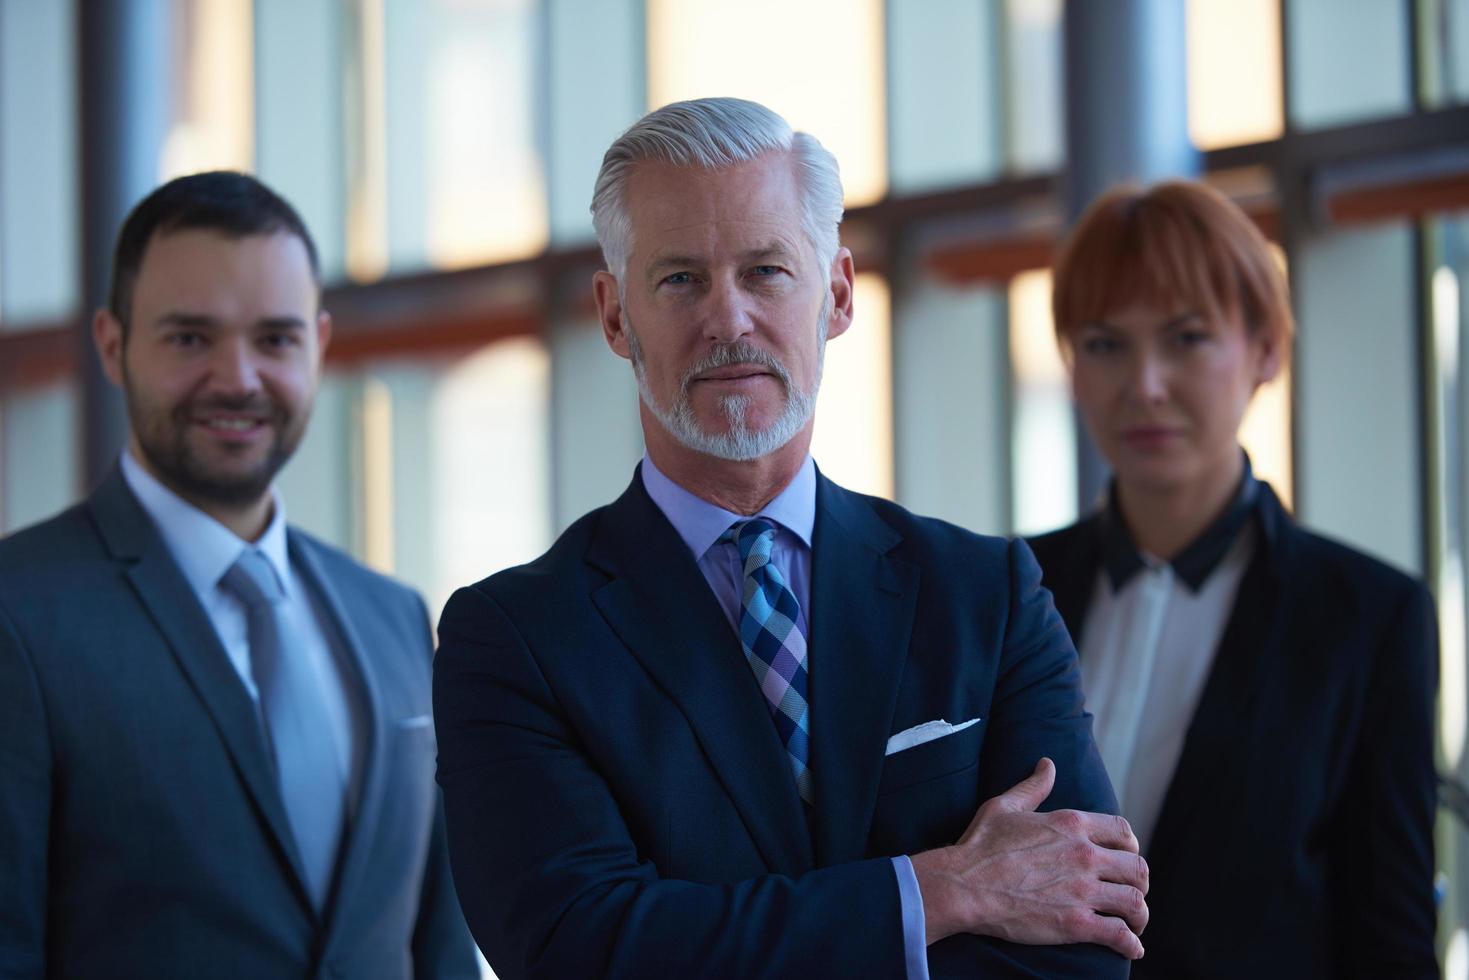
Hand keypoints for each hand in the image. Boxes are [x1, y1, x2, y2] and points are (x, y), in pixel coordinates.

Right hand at [909, 757, 1148, 958]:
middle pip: (1137, 868)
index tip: (1126, 857)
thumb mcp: (1005, 806)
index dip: (1131, 846)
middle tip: (1132, 892)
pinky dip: (1131, 945)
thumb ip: (1033, 786)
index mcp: (1072, 824)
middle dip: (1140, 882)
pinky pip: (1119, 935)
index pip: (1124, 831)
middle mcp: (1084, 855)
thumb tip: (1047, 764)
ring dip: (1139, 915)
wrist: (964, 885)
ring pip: (1135, 902)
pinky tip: (1132, 949)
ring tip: (1134, 924)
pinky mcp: (1076, 924)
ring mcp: (1082, 890)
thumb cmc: (980, 845)